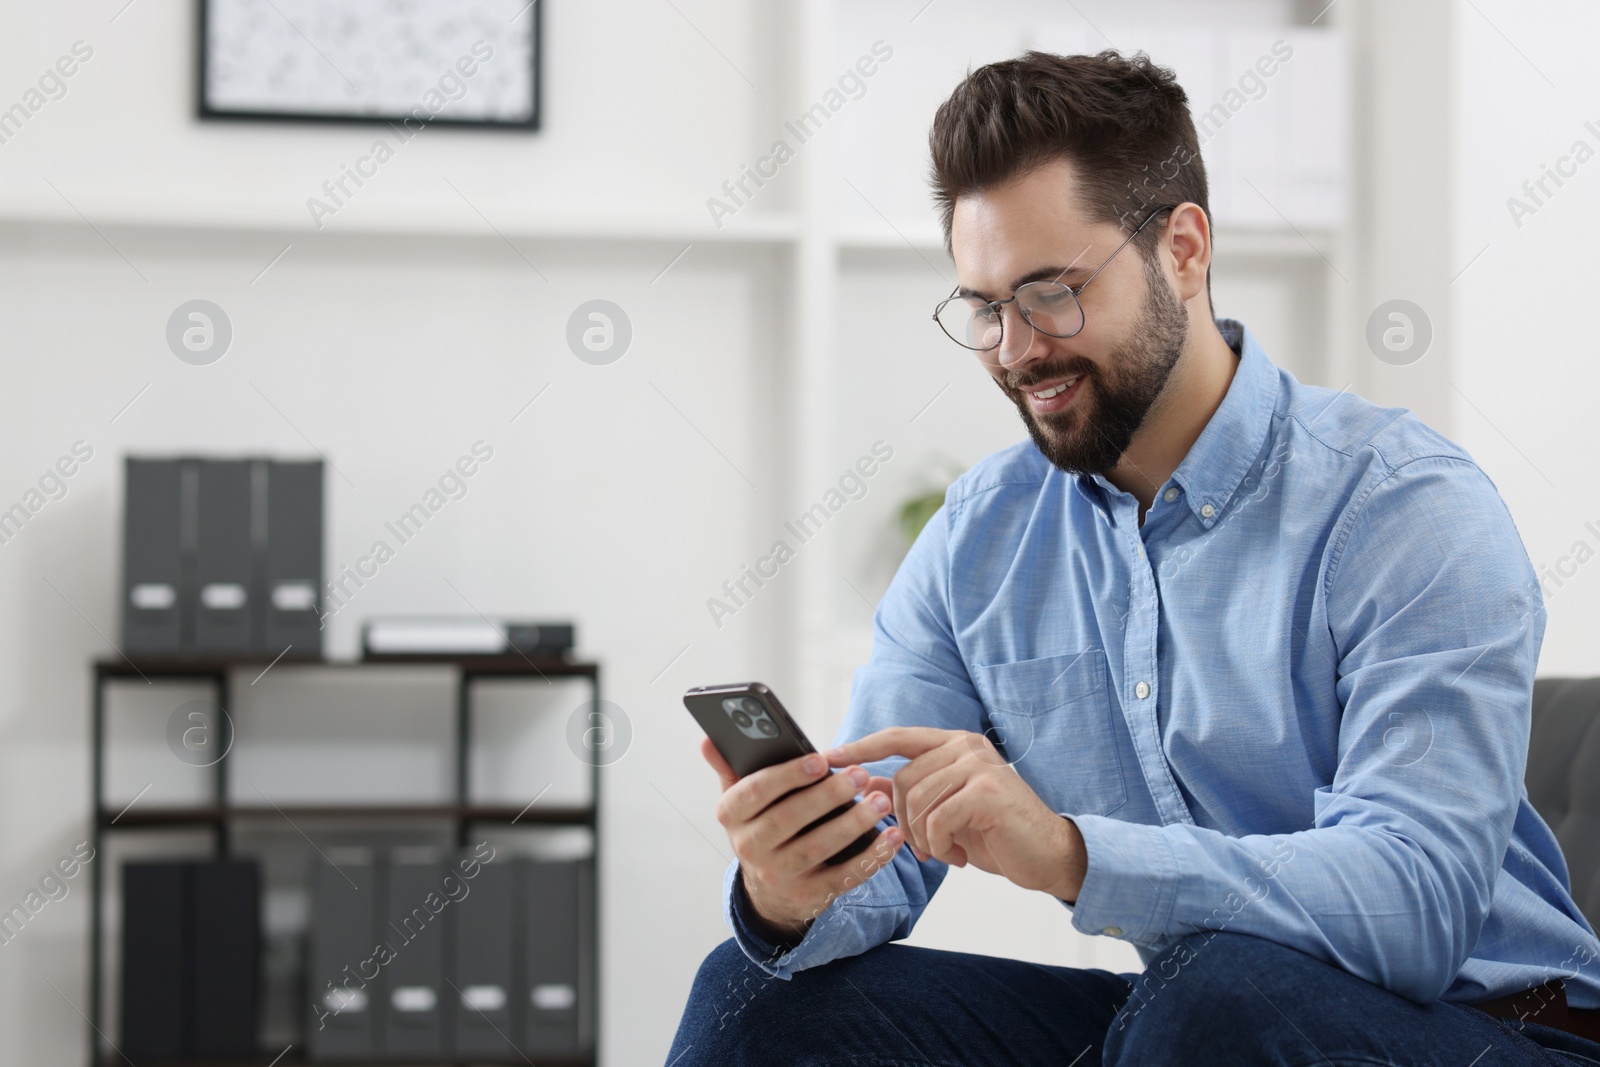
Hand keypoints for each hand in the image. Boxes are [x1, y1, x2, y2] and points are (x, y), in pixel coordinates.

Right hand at [700, 738, 903, 942]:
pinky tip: (892, 838)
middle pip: (788, 820)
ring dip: (853, 824)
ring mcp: (779, 876)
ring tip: (880, 801)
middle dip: (827, 796)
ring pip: (818, 848)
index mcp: (733, 816)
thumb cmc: (763, 828)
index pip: (754, 792)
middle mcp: (750, 848)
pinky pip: (844, 877)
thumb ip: (732, 768)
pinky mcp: (810, 896)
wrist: (769, 892)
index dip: (787, 776)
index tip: (820, 760)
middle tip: (859, 775)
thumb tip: (709, 739)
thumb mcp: (741, 801)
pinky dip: (871, 858)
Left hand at [824, 727, 1086, 901]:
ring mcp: (978, 765)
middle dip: (902, 821)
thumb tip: (863, 783)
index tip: (827, 757)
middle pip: (902, 778)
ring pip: (918, 799)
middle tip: (922, 847)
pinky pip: (938, 817)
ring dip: (922, 836)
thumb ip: (908, 795)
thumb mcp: (944, 812)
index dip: (860, 747)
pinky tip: (955, 856)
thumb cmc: (994, 833)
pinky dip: (939, 843)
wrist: (1046, 854)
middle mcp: (966, 746)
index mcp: (953, 744)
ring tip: (942, 852)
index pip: (897, 737)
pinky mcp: (988, 790)